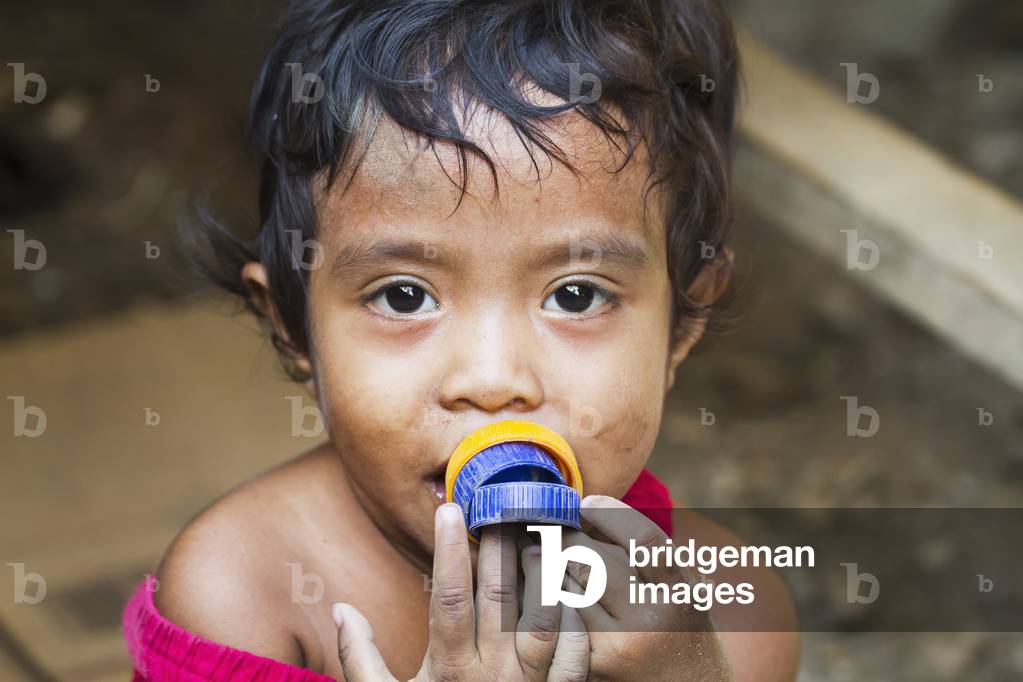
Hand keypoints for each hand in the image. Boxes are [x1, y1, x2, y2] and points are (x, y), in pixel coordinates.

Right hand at [334, 502, 589, 680]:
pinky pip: (577, 656)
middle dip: (501, 543)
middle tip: (504, 501)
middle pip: (499, 596)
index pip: (447, 596)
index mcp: (448, 670)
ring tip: (543, 530)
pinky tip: (576, 585)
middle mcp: (490, 675)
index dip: (448, 549)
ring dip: (545, 572)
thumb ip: (359, 658)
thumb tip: (340, 608)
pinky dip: (578, 620)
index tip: (451, 508)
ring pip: (543, 617)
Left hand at [559, 496, 731, 681]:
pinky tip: (541, 590)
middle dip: (567, 539)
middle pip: (594, 559)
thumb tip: (597, 515)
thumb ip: (654, 558)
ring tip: (537, 553)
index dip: (610, 513)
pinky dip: (549, 600)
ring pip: (569, 587)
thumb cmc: (683, 638)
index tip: (587, 503)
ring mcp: (621, 644)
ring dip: (549, 566)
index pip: (643, 539)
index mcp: (681, 591)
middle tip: (553, 529)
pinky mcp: (594, 665)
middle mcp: (653, 617)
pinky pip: (561, 619)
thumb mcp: (686, 593)